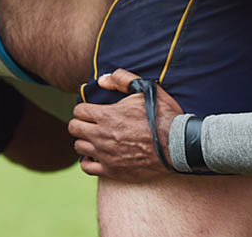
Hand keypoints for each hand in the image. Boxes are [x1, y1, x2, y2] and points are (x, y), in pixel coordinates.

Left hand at [69, 68, 184, 182]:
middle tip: (92, 123)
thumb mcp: (146, 90)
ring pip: (79, 147)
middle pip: (74, 128)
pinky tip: (96, 156)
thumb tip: (101, 80)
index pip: (78, 111)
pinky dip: (88, 161)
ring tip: (96, 138)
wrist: (178, 144)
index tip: (93, 110)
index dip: (84, 108)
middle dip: (80, 123)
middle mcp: (101, 135)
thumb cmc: (164, 116)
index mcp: (107, 115)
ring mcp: (105, 154)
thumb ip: (122, 80)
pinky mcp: (112, 170)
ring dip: (85, 141)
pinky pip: (86, 167)